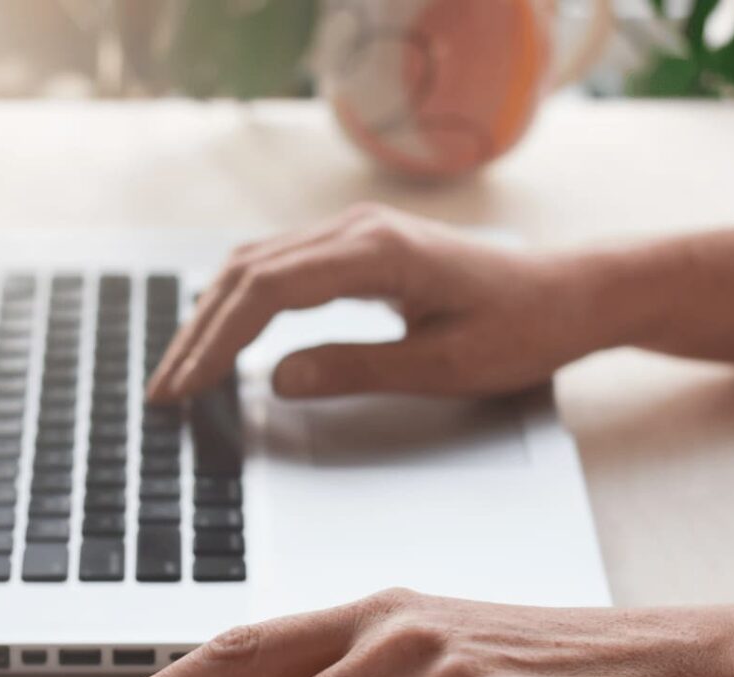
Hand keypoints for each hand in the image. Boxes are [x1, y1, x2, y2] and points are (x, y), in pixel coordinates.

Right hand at [145, 204, 598, 402]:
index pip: (268, 292)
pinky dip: (246, 303)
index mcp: (377, 254)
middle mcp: (358, 231)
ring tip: (184, 367)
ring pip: (259, 266)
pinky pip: (285, 268)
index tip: (186, 388)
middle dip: (200, 334)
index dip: (218, 343)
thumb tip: (276, 380)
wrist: (568, 295)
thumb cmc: (521, 329)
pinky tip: (228, 332)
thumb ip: (356, 369)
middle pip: (249, 274)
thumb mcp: (442, 367)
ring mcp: (358, 234)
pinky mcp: (363, 249)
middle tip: (165, 389)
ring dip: (215, 316)